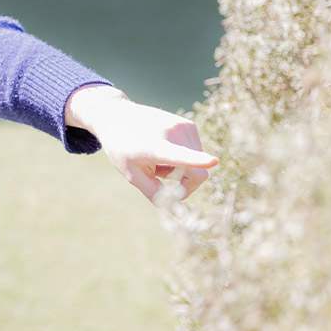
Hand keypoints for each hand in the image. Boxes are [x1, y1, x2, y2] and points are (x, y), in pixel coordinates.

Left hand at [64, 85, 217, 202]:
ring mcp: (183, 126)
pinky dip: (184, 157)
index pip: (179, 155)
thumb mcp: (132, 174)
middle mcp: (172, 133)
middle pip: (197, 173)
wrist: (117, 116)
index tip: (213, 161)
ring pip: (199, 163)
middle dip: (184, 183)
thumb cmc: (122, 148)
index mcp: (155, 147)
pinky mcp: (189, 124)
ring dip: (182, 169)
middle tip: (160, 178)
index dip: (197, 160)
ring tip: (158, 159)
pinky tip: (164, 149)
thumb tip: (178, 214)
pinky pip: (196, 152)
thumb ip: (155, 194)